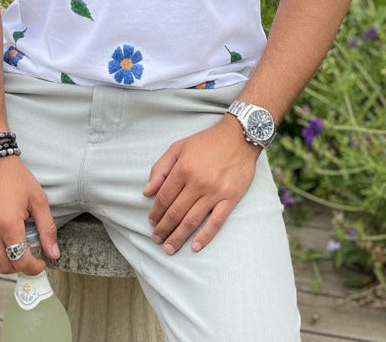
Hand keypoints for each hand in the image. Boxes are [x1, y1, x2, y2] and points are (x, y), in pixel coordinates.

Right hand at [0, 157, 59, 273]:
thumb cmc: (15, 177)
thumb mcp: (38, 199)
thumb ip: (47, 228)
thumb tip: (54, 253)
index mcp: (8, 225)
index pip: (20, 261)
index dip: (34, 267)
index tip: (42, 262)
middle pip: (6, 267)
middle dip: (21, 266)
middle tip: (32, 255)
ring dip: (9, 259)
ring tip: (20, 242)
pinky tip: (7, 237)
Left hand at [143, 118, 258, 254]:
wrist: (239, 137)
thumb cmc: (206, 142)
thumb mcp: (178, 147)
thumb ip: (160, 168)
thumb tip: (147, 192)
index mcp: (183, 169)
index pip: (164, 198)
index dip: (155, 212)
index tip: (151, 222)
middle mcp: (197, 182)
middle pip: (175, 212)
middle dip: (163, 229)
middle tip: (157, 240)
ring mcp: (215, 192)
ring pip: (192, 220)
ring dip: (178, 236)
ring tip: (169, 248)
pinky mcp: (231, 198)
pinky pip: (216, 221)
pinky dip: (205, 236)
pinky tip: (195, 246)